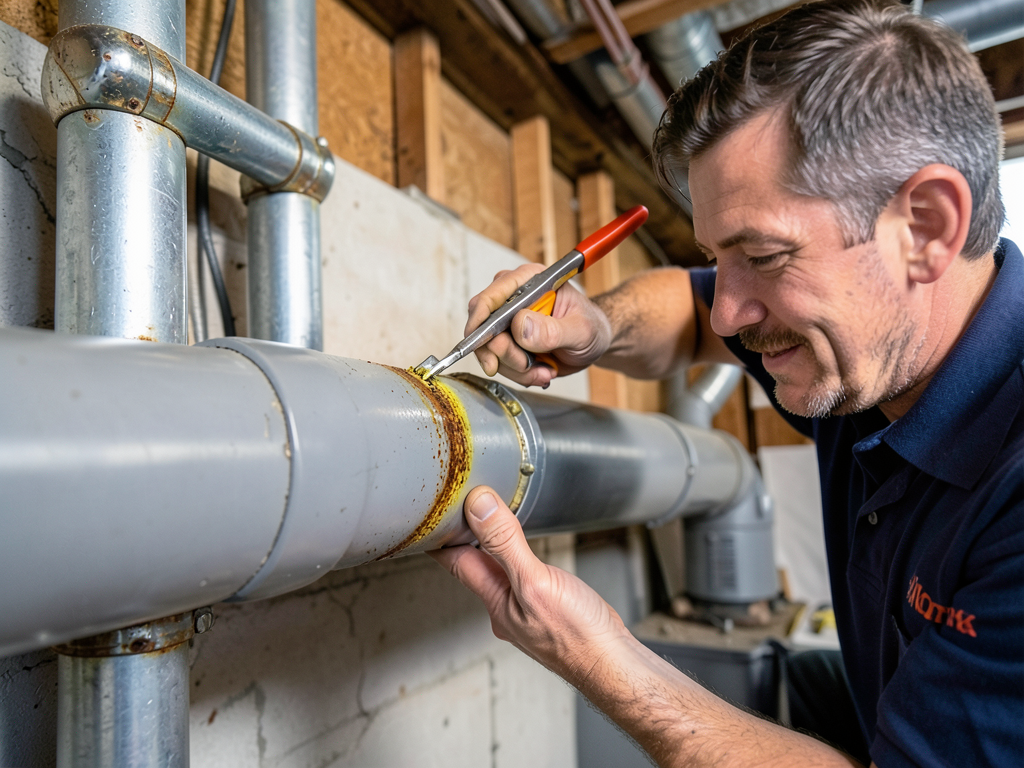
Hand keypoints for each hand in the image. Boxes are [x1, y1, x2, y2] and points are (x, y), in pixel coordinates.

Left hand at [429, 486, 628, 685]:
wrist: (613, 664)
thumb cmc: (578, 635)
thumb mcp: (536, 581)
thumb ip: (505, 543)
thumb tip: (478, 507)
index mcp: (495, 601)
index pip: (456, 560)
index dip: (441, 534)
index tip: (430, 510)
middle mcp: (505, 608)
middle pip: (475, 564)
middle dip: (464, 537)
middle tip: (455, 506)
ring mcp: (525, 611)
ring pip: (499, 571)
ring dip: (490, 547)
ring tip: (482, 520)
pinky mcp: (546, 610)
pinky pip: (521, 577)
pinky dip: (516, 559)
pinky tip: (524, 553)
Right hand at [465, 264, 612, 386]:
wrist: (593, 343)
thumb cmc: (591, 327)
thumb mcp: (580, 330)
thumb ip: (552, 330)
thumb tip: (520, 326)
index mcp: (531, 281)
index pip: (491, 296)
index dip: (480, 320)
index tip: (483, 343)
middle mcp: (514, 298)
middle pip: (484, 327)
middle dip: (504, 353)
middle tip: (528, 364)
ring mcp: (508, 321)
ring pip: (489, 350)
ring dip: (515, 367)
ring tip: (543, 369)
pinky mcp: (508, 341)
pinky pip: (499, 363)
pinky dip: (519, 373)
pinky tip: (540, 370)